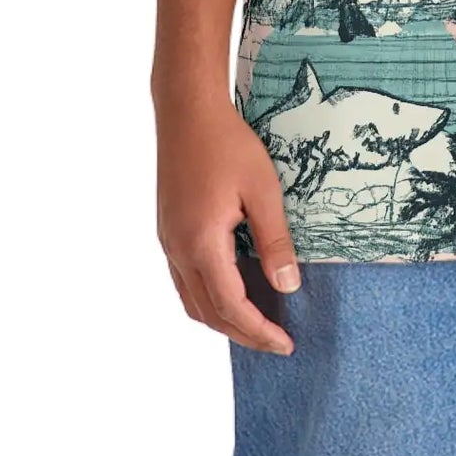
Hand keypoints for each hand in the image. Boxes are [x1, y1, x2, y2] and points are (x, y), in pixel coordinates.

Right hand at [156, 92, 300, 353]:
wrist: (187, 112)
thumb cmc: (227, 143)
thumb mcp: (263, 188)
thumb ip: (275, 240)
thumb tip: (287, 286)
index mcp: (202, 243)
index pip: (231, 306)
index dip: (258, 331)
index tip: (285, 344)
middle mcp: (178, 250)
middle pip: (208, 313)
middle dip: (242, 334)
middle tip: (275, 342)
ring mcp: (168, 242)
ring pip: (192, 301)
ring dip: (222, 320)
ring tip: (256, 324)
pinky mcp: (168, 231)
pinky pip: (184, 281)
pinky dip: (207, 299)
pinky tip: (230, 291)